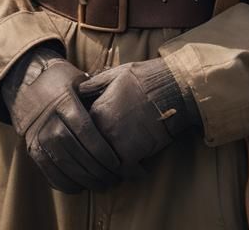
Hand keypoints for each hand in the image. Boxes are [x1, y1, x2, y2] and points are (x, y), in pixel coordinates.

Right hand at [0, 47, 120, 193]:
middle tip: (114, 179)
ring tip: (102, 185)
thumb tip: (121, 109)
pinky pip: (48, 171)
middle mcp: (48, 119)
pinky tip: (81, 186)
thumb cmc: (61, 80)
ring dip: (84, 179)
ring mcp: (37, 135)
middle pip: (74, 150)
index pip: (84, 130)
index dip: (101, 150)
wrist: (25, 81)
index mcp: (63, 101)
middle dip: (96, 169)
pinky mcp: (31, 147)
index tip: (117, 163)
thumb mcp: (78, 78)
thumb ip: (96, 93)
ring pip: (62, 164)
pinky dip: (65, 183)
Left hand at [77, 58, 198, 177]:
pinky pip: (125, 171)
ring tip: (119, 169)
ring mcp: (117, 141)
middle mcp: (103, 128)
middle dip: (97, 158)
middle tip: (104, 163)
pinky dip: (131, 173)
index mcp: (96, 110)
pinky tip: (138, 169)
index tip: (93, 143)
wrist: (169, 87)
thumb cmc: (143, 78)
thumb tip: (79, 91)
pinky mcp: (133, 153)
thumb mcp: (113, 74)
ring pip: (106, 164)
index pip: (82, 132)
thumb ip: (93, 85)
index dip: (88, 138)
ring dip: (113, 168)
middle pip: (92, 151)